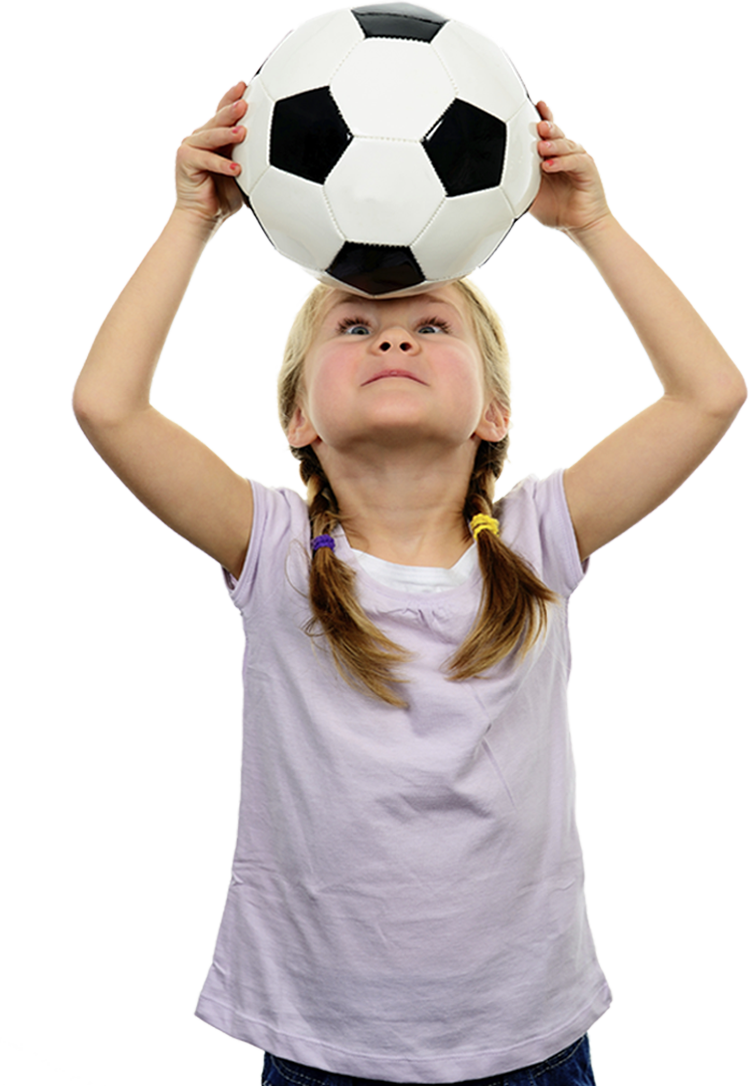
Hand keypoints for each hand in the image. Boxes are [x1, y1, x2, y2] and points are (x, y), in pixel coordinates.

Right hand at [174, 81, 248, 228]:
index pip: (225, 111)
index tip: (247, 85)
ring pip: (211, 136)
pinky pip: (206, 160)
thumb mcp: (244, 172)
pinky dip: (222, 164)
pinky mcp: (185, 161)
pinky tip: (236, 168)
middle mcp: (203, 137)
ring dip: (227, 134)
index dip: (233, 97)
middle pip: (218, 119)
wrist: (205, 215)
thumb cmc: (225, 195)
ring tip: (242, 133)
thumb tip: (280, 149)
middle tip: (245, 103)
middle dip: (232, 110)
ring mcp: (192, 147)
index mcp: (217, 137)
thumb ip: (253, 158)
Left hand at [529, 101, 613, 237]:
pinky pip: (575, 162)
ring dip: (553, 144)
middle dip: (546, 127)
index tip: (532, 106)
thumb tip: (496, 179)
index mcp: (551, 155)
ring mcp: (577, 160)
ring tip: (541, 146)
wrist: (579, 225)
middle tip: (536, 124)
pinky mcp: (587, 170)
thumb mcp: (531, 196)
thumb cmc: (556, 209)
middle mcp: (565, 154)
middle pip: (556, 134)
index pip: (546, 133)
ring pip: (565, 145)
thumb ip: (517, 185)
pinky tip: (549, 165)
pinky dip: (562, 162)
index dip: (541, 118)